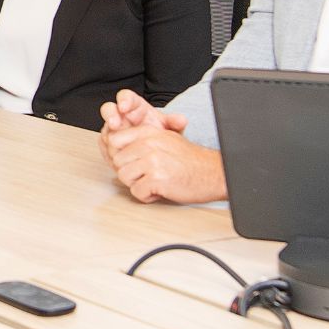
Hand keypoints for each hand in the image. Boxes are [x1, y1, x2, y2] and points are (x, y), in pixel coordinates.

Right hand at [97, 89, 188, 167]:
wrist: (155, 150)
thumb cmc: (159, 133)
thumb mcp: (170, 128)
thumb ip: (174, 123)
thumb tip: (181, 120)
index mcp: (134, 106)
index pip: (125, 97)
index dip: (123, 100)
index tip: (125, 106)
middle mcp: (121, 116)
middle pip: (108, 110)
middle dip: (109, 115)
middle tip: (114, 124)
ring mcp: (113, 130)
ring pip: (105, 129)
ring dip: (109, 136)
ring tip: (116, 145)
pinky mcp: (109, 143)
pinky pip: (105, 145)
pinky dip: (109, 150)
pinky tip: (116, 155)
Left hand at [100, 125, 227, 204]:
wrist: (214, 173)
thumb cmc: (191, 160)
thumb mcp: (166, 139)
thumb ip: (142, 140)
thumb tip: (116, 146)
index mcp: (149, 132)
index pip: (115, 140)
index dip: (120, 155)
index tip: (131, 162)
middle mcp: (149, 144)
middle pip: (118, 162)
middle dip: (130, 172)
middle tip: (147, 175)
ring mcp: (152, 161)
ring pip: (124, 177)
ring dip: (138, 184)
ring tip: (155, 182)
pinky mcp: (157, 179)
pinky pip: (137, 192)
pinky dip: (147, 196)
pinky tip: (160, 190)